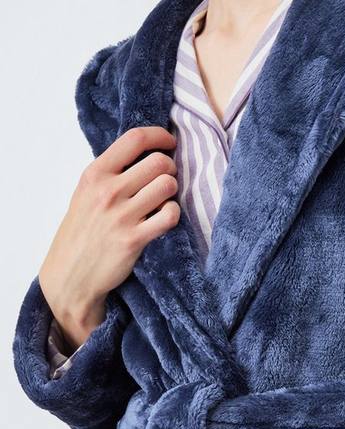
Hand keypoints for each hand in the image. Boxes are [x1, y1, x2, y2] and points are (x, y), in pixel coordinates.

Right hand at [39, 126, 179, 349]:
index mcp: (95, 174)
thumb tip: (143, 154)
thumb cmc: (81, 233)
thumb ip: (110, 173)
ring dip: (172, 192)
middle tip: (166, 179)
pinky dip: (172, 214)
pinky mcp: (134, 239)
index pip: (135, 139)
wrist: (70, 275)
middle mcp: (108, 191)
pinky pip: (169, 215)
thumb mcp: (85, 194)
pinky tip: (164, 218)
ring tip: (164, 200)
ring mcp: (121, 215)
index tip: (169, 142)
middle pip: (158, 162)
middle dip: (170, 168)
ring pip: (167, 186)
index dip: (160, 136)